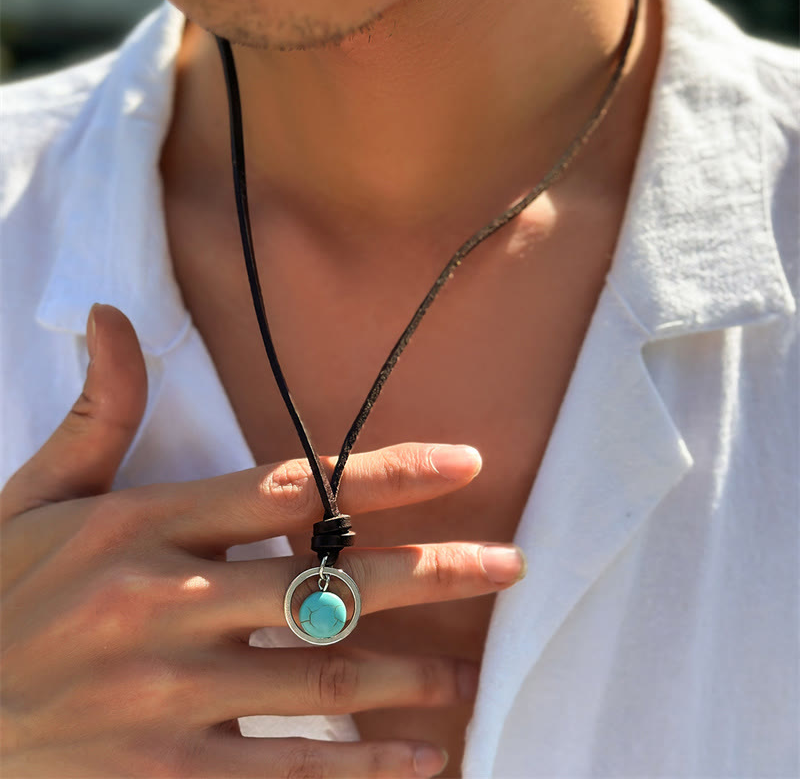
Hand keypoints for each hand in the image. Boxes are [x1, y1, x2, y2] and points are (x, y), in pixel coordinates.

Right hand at [0, 304, 524, 778]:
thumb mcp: (36, 497)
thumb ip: (98, 413)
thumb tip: (112, 318)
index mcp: (145, 524)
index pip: (290, 486)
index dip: (385, 473)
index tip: (463, 466)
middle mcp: (165, 602)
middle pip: (330, 580)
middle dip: (432, 572)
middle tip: (508, 565)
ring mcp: (165, 694)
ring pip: (321, 675)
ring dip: (411, 674)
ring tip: (470, 675)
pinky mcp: (159, 775)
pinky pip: (281, 773)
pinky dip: (358, 768)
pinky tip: (418, 760)